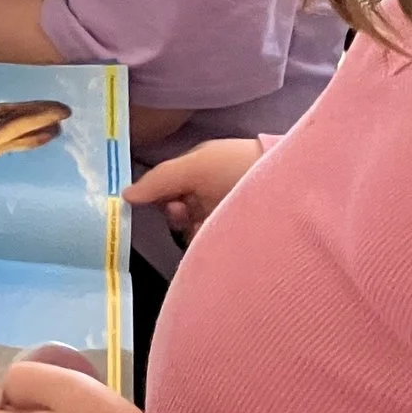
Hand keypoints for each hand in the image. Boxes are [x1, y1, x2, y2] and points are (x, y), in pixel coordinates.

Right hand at [124, 137, 262, 243]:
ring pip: (191, 232)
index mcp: (199, 174)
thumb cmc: (238, 167)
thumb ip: (160, 179)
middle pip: (176, 213)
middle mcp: (209, 196)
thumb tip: (124, 195)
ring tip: (206, 226)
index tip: (163, 203)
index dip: (159, 197)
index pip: (167, 189)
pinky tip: (215, 239)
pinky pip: (209, 247)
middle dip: (176, 215)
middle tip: (184, 213)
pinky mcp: (234, 240)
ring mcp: (223, 218)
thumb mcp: (196, 165)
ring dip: (192, 232)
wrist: (287, 187)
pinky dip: (207, 246)